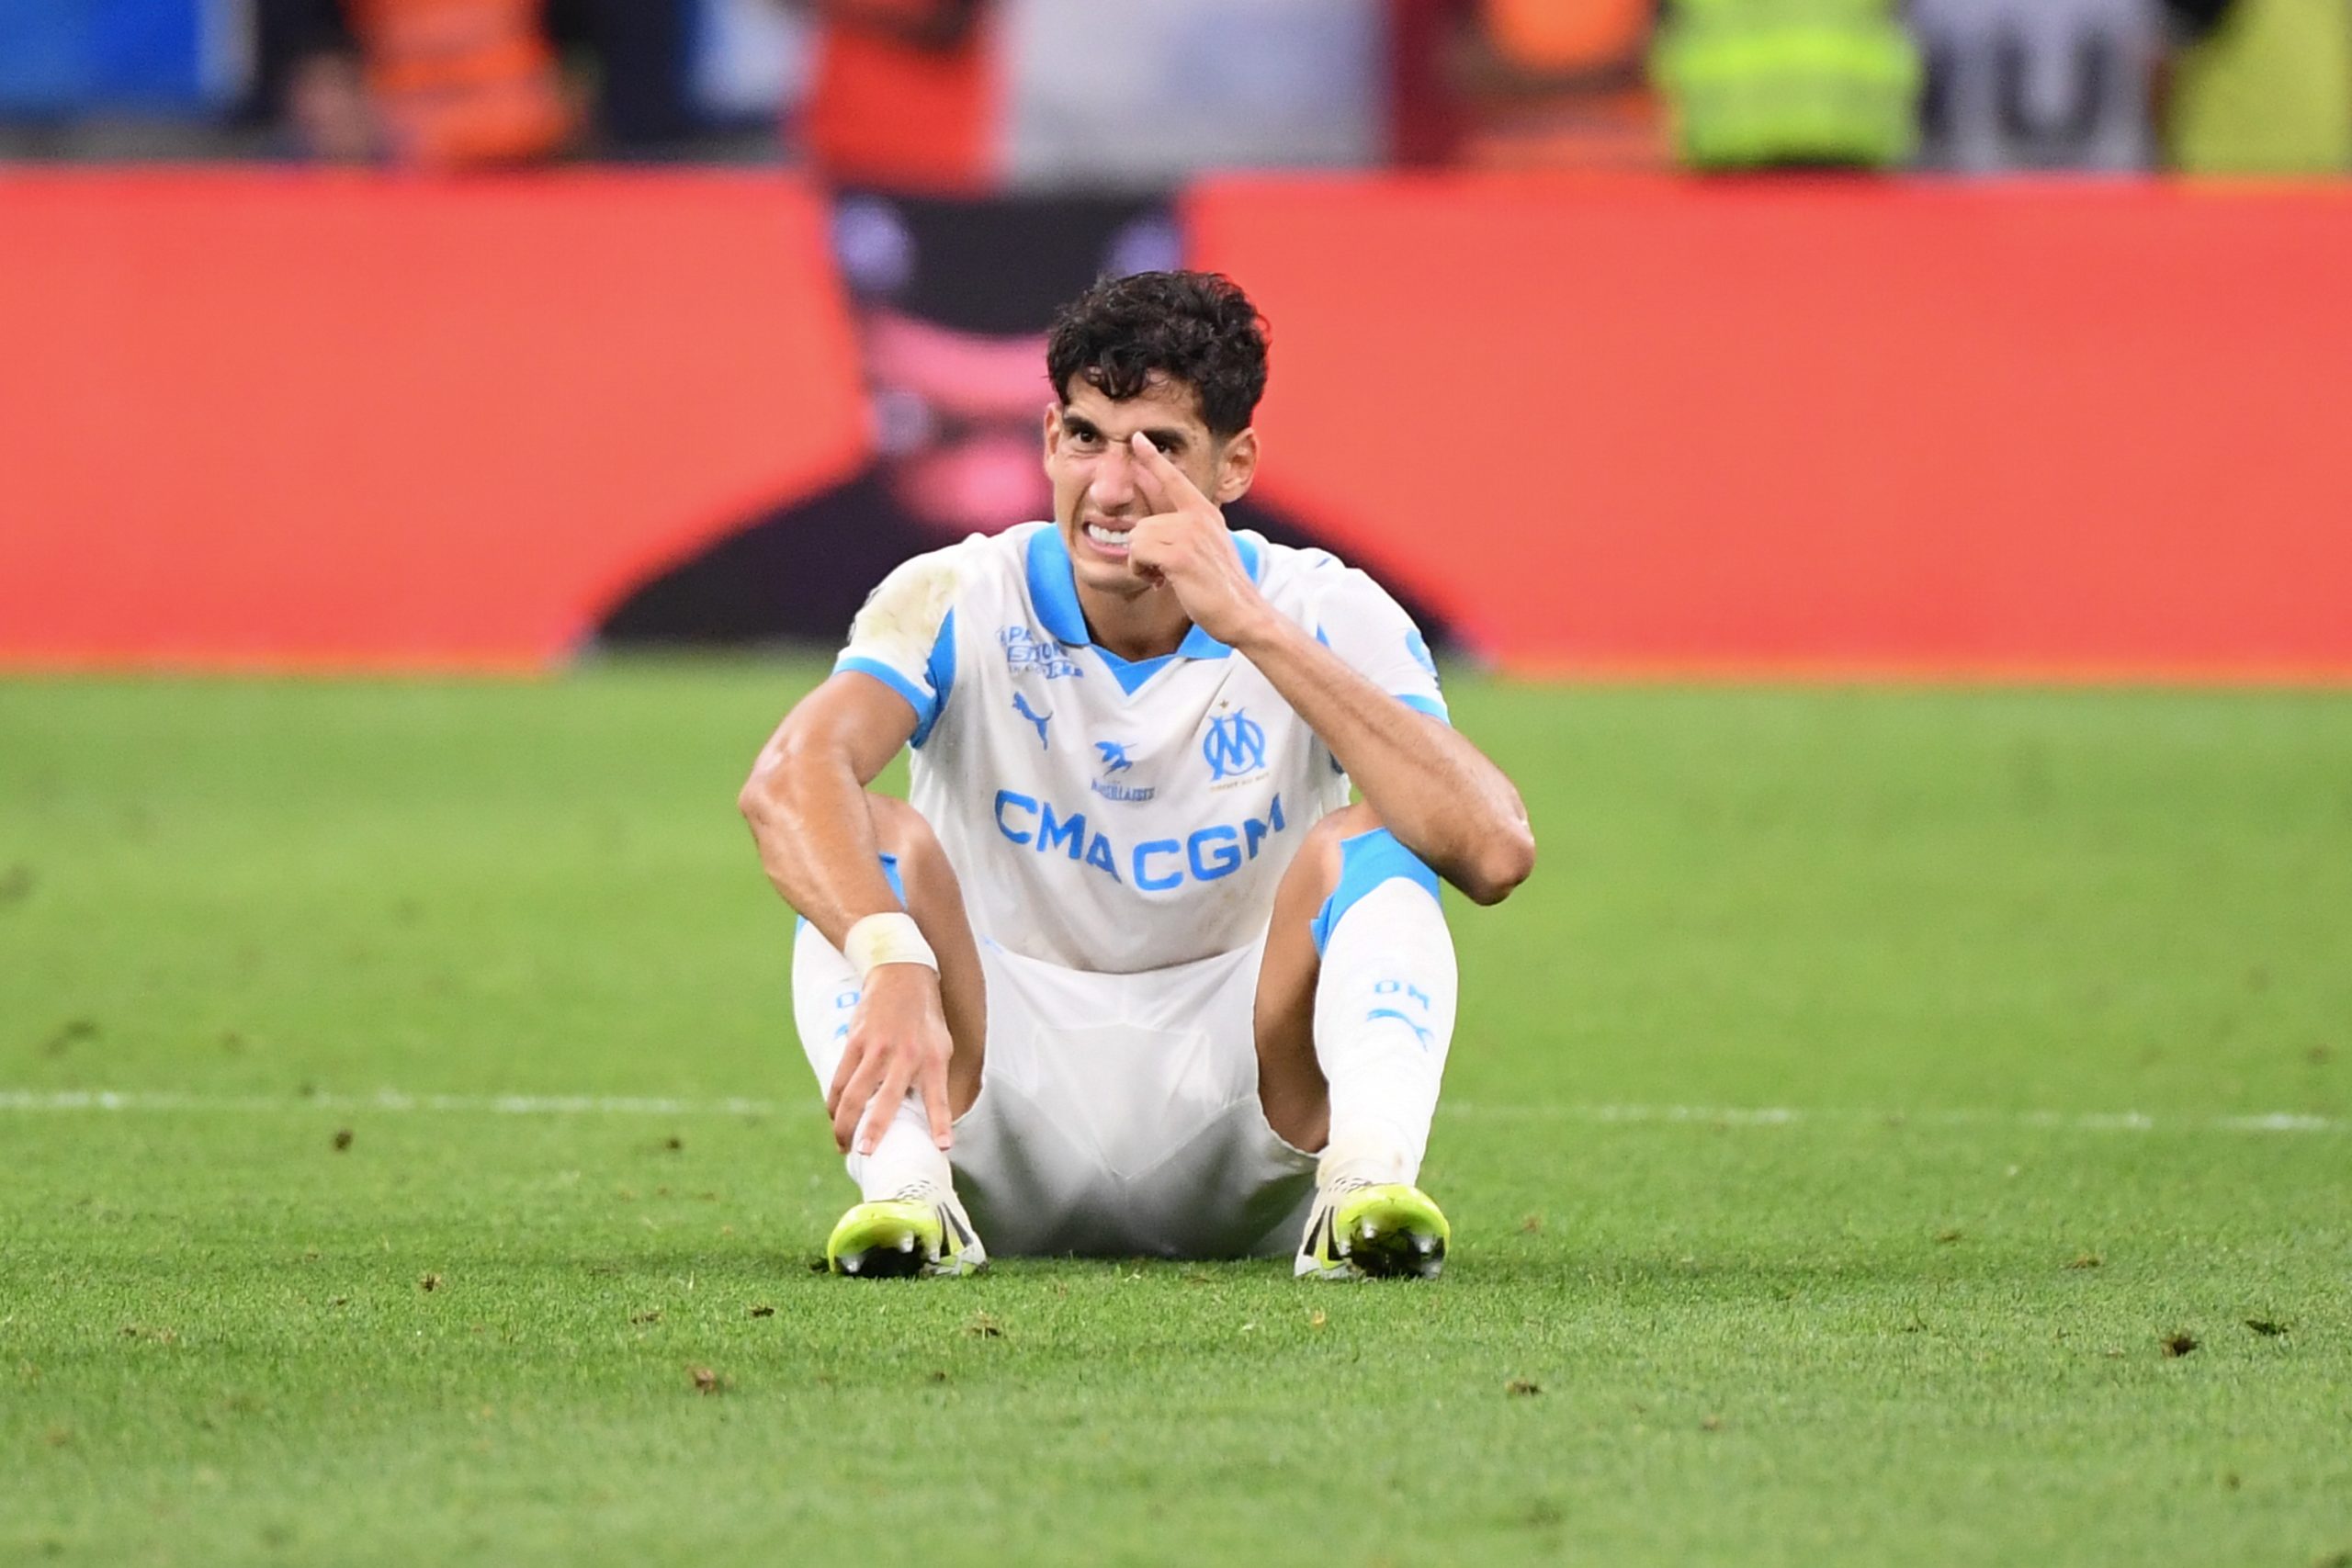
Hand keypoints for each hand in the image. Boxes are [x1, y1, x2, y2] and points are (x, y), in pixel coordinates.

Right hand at [825, 963, 954, 1155]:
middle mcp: (905, 1056)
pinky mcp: (855, 1042)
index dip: (940, 1124)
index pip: (939, 1099)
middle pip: (885, 1102)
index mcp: (932, 1060)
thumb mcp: (940, 1047)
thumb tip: (926, 1120)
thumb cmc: (926, 1020)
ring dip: (844, 1123)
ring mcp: (876, 1049)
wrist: (902, 975)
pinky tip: (834, 1117)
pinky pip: (839, 1079)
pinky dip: (834, 1102)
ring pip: (852, 1094)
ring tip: (843, 1145)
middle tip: (864, 1154)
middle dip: (873, 1131)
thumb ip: (932, 1080)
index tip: (942, 1148)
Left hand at [1125, 433, 1273, 647]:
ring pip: (1137, 539)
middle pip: (1143, 524)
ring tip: (1164, 577)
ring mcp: (1190, 534)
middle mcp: (1198, 518)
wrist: (1242, 613)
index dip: (1153, 459)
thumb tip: (1149, 531)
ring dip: (1141, 564)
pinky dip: (1140, 571)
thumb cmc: (1220, 588)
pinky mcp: (1180, 555)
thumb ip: (1185, 533)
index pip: (1175, 479)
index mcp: (1204, 513)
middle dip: (1144, 553)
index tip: (1137, 437)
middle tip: (1163, 573)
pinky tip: (1159, 581)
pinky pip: (1138, 553)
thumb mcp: (1206, 549)